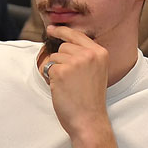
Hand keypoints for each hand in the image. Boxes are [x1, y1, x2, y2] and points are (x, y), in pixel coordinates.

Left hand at [42, 25, 109, 139]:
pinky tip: (62, 88)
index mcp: (100, 53)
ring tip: (69, 85)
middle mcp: (89, 54)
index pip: (77, 35)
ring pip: (54, 57)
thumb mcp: (95, 71)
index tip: (52, 28)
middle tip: (72, 79)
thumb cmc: (90, 98)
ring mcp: (75, 62)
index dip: (62, 31)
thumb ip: (85, 56)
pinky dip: (50, 78)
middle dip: (61, 60)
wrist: (89, 119)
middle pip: (63, 46)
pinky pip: (48, 68)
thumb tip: (64, 42)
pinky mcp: (61, 72)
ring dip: (56, 69)